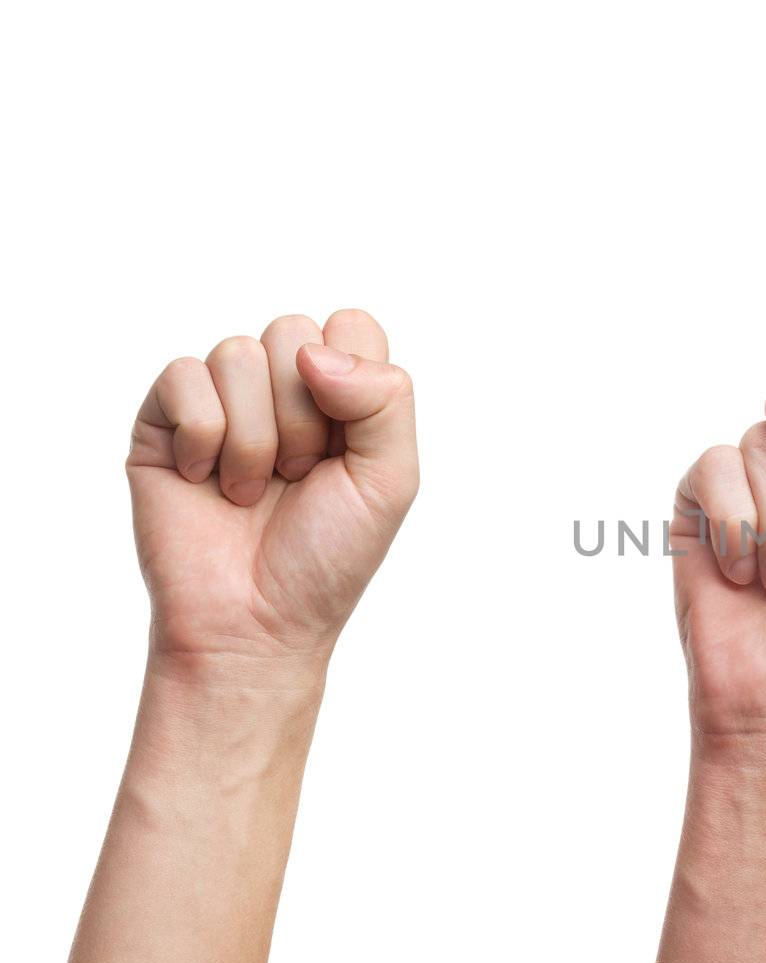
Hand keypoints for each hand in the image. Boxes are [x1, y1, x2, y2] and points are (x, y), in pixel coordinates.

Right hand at [127, 309, 418, 671]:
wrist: (254, 622)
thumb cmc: (326, 557)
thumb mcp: (390, 479)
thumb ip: (385, 399)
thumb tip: (311, 350)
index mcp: (341, 394)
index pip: (351, 325)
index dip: (352, 385)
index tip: (343, 448)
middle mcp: (281, 387)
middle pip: (292, 331)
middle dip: (302, 417)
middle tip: (297, 476)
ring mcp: (221, 400)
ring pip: (237, 352)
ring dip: (254, 438)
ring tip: (253, 489)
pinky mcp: (163, 420)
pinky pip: (183, 376)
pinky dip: (204, 438)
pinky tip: (206, 481)